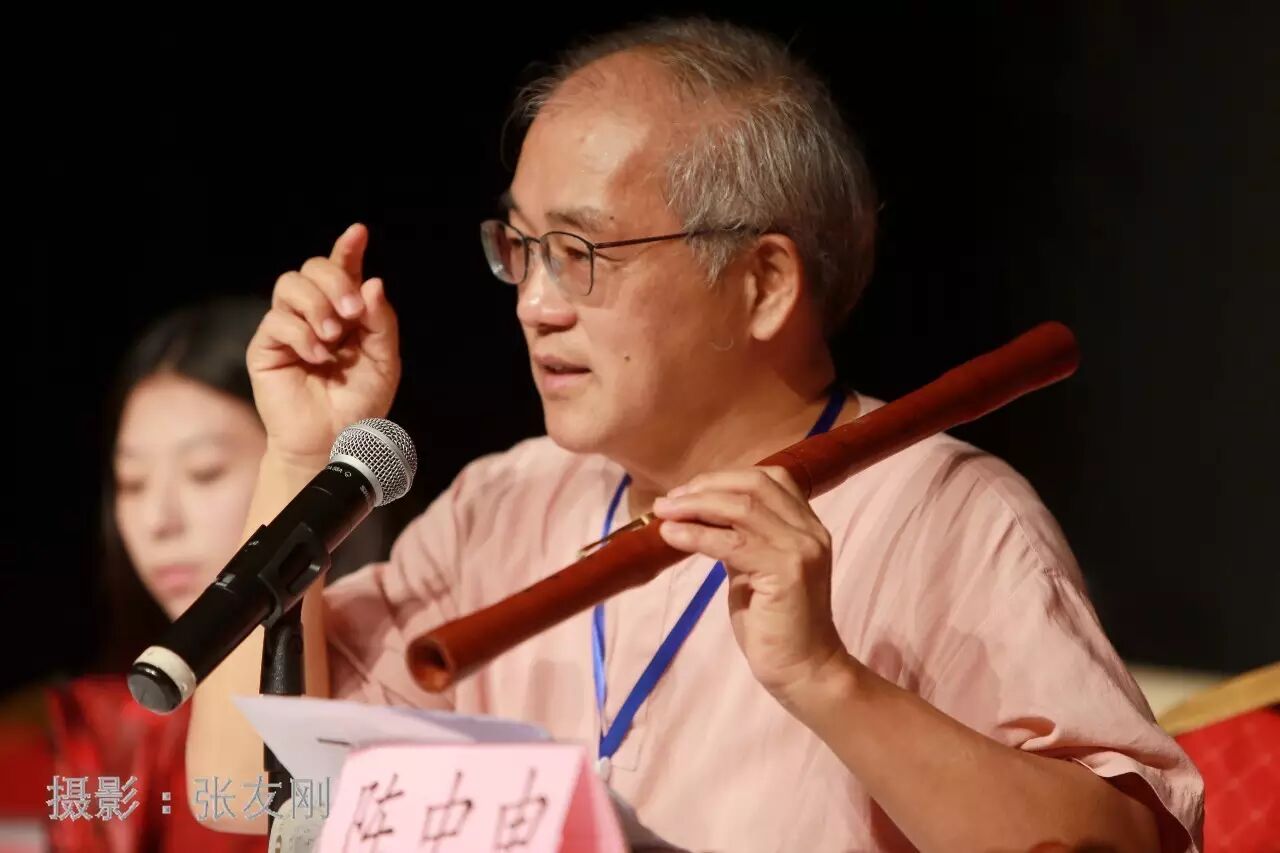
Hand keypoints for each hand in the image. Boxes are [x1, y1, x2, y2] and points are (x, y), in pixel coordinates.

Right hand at [246, 223, 400, 468]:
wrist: (336, 441)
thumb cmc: (360, 404)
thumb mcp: (384, 361)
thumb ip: (381, 322)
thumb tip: (372, 282)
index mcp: (345, 312)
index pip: (343, 269)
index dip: (348, 248)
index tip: (359, 232)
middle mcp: (314, 313)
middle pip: (312, 267)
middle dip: (335, 280)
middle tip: (353, 310)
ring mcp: (288, 328)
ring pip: (289, 285)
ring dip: (316, 304)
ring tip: (333, 336)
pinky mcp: (267, 348)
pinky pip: (277, 321)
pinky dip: (302, 335)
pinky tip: (318, 358)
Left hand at [652, 467, 848, 704]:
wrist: (804, 670)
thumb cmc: (775, 624)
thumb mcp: (754, 570)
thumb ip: (740, 540)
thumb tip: (700, 517)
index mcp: (806, 525)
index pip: (768, 478)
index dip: (724, 479)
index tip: (687, 491)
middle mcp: (810, 530)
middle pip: (753, 484)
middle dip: (706, 486)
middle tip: (670, 501)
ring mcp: (801, 549)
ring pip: (741, 509)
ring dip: (695, 506)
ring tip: (663, 513)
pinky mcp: (787, 572)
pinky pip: (732, 543)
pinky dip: (696, 535)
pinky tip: (671, 536)